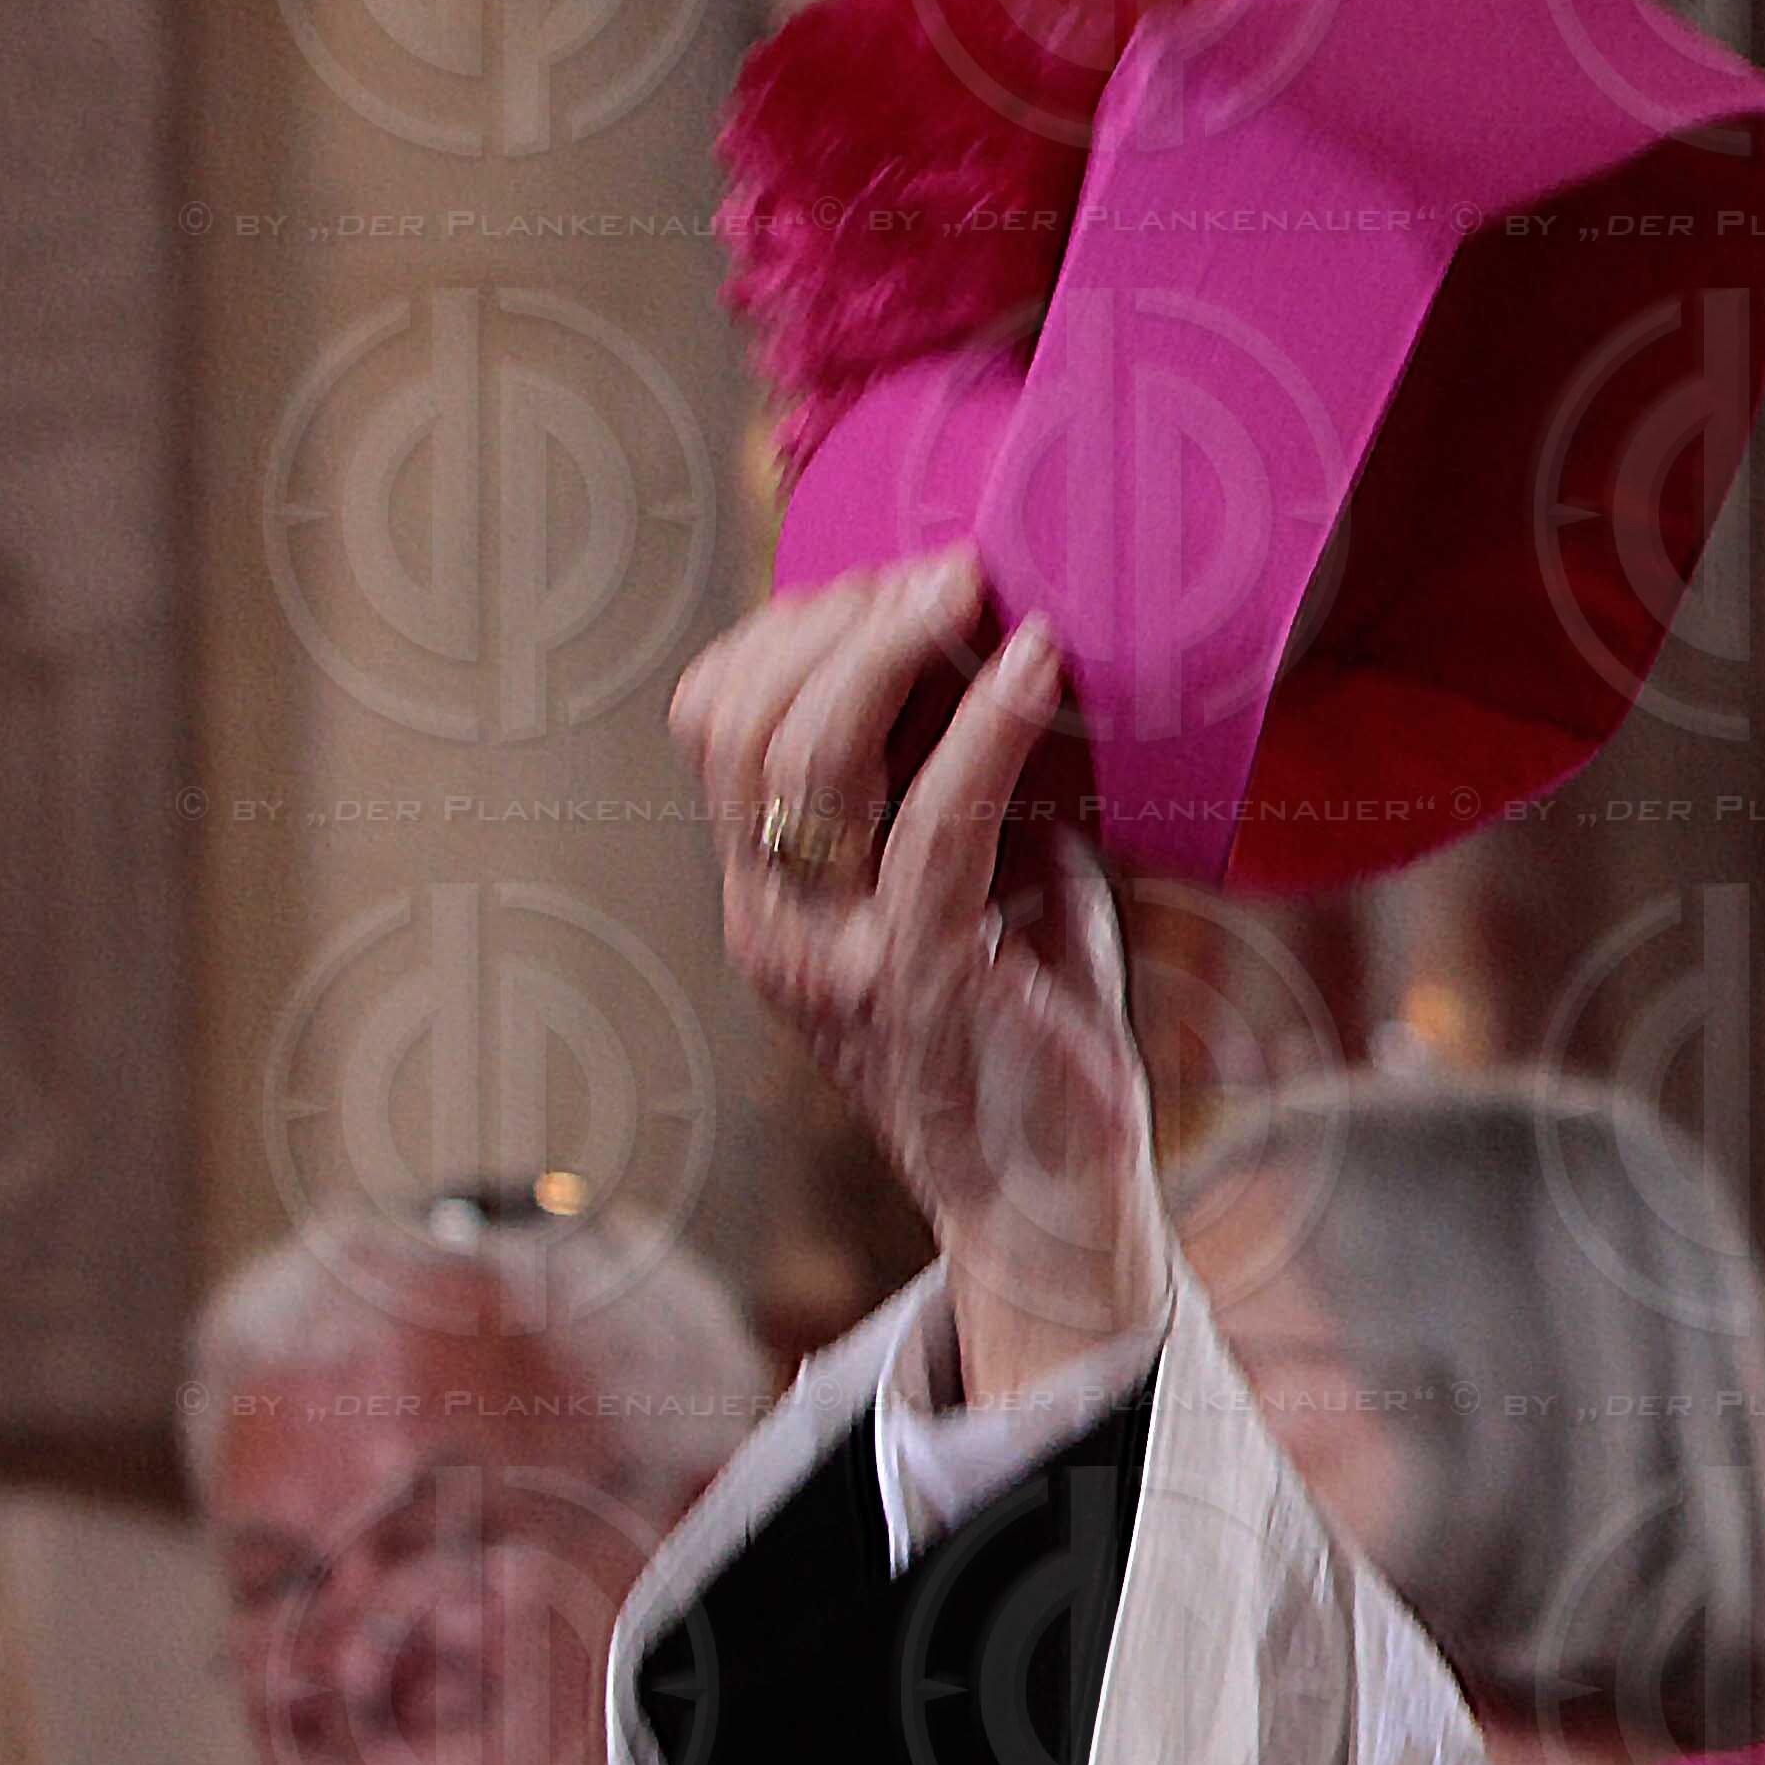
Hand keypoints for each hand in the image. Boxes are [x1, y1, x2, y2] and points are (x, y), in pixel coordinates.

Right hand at [670, 546, 1172, 1406]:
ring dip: (893, 649)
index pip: (715, 718)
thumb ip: (962, 770)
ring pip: (807, 760)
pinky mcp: (920, 981)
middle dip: (840, 619)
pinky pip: (932, 827)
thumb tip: (997, 630)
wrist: (1049, 1195)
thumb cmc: (1028, 1022)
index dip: (794, 628)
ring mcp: (835, 956)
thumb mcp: (983, 871)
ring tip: (977, 591)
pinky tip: (1037, 664)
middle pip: (742, 720)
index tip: (899, 583)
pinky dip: (986, 728)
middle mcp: (772, 921)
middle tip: (946, 568)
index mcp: (765, 891)